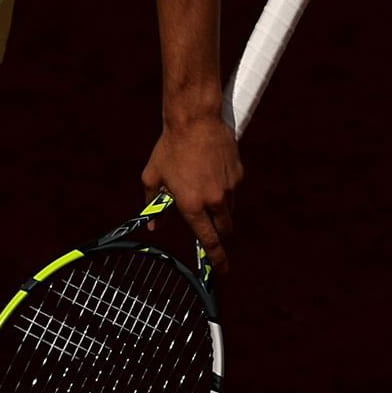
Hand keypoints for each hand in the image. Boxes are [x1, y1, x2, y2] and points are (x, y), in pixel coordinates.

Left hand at [141, 115, 241, 274]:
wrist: (194, 119)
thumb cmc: (169, 147)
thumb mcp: (152, 177)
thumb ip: (153, 205)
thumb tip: (153, 226)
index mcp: (192, 205)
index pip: (209, 242)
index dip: (216, 260)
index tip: (221, 273)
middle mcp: (214, 201)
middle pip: (224, 231)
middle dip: (219, 236)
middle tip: (211, 232)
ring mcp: (230, 188)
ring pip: (229, 211)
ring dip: (219, 211)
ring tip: (203, 189)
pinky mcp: (239, 175)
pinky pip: (234, 191)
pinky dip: (225, 190)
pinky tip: (211, 174)